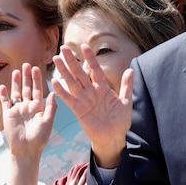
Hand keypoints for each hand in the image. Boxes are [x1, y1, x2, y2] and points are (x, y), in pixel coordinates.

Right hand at [0, 63, 56, 160]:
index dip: (37, 79)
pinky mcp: (9, 115)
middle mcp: (28, 106)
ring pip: (16, 92)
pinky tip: (3, 86)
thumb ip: (51, 107)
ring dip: (16, 82)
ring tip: (16, 71)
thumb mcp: (48, 121)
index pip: (38, 89)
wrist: (26, 150)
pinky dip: (4, 94)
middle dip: (27, 77)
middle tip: (27, 64)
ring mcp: (18, 110)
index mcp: (38, 107)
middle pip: (27, 88)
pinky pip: (6, 102)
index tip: (37, 68)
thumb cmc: (40, 138)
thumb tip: (53, 92)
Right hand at [53, 45, 132, 167]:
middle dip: (72, 60)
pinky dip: (62, 91)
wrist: (113, 138)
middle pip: (80, 73)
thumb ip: (126, 86)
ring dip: (64, 71)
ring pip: (72, 82)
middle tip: (64, 48)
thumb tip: (130, 69)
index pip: (95, 69)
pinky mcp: (78, 110)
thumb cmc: (120, 121)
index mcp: (103, 88)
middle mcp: (91, 92)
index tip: (84, 46)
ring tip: (56, 59)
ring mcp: (84, 100)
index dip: (90, 58)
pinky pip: (69, 99)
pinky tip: (54, 82)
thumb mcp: (126, 102)